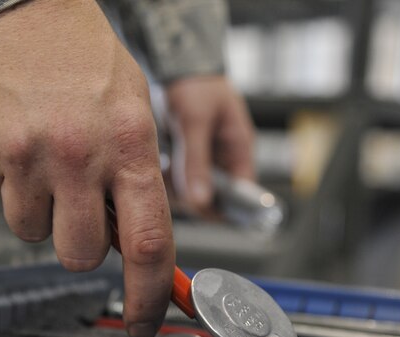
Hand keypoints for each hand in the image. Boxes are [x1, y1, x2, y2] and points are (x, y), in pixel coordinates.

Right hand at [0, 0, 173, 336]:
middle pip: (78, 255)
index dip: (148, 295)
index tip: (142, 322)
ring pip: (29, 230)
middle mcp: (78, 152)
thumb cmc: (78, 57)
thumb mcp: (130, 107)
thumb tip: (130, 246)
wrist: (13, 6)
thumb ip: (135, 178)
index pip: (148, 243)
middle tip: (72, 205)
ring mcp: (23, 152)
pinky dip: (3, 177)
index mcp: (130, 141)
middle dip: (76, 245)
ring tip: (39, 152)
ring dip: (35, 206)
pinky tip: (11, 136)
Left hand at [166, 76, 255, 211]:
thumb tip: (201, 200)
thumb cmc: (195, 85)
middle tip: (172, 178)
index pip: (242, 193)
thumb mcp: (196, 121)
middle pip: (212, 196)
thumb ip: (197, 161)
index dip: (226, 208)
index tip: (202, 210)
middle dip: (190, 193)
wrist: (175, 63)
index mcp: (239, 149)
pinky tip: (157, 159)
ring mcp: (203, 161)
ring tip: (164, 160)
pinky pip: (174, 179)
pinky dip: (164, 174)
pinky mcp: (183, 159)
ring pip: (189, 190)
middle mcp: (223, 159)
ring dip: (174, 183)